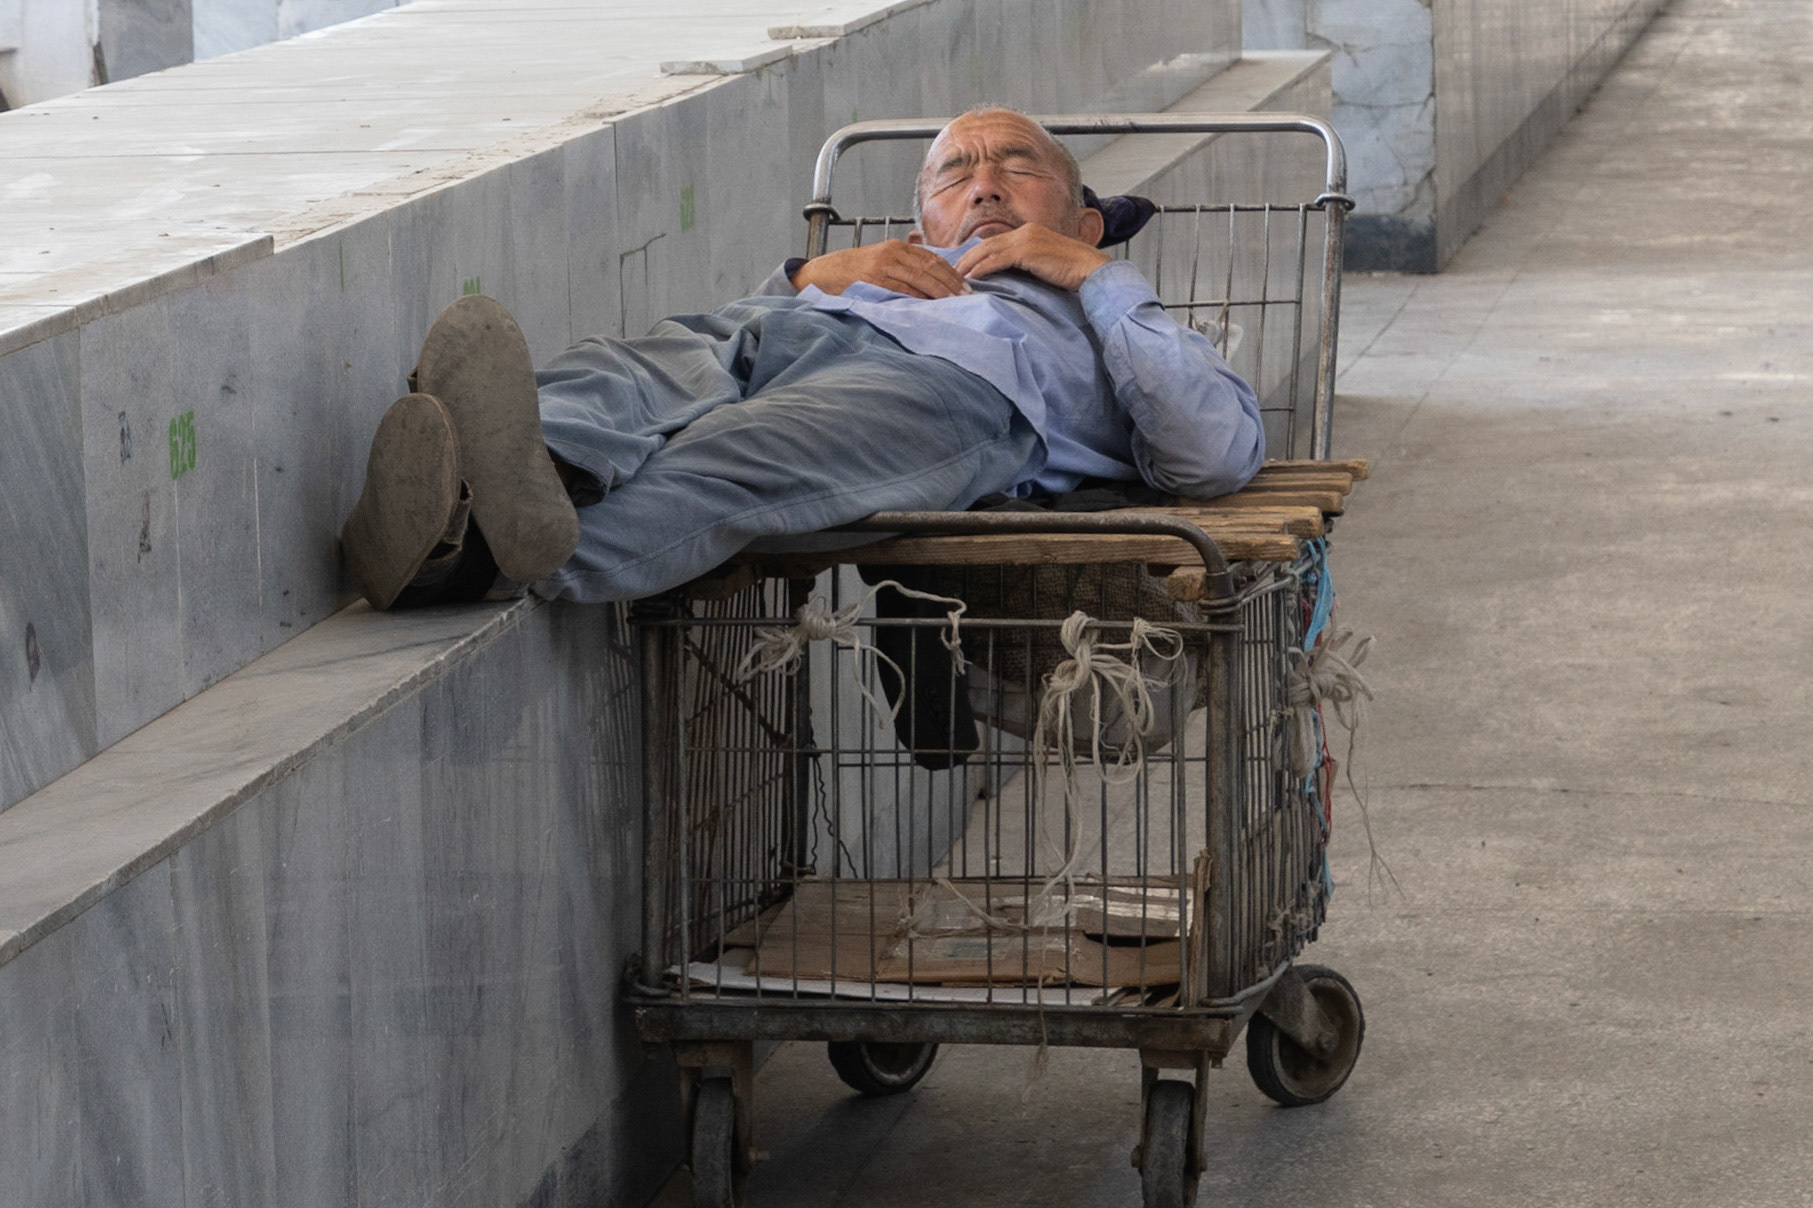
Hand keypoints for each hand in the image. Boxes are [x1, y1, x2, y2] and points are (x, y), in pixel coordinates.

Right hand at [791, 240, 970, 298]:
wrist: (822, 273)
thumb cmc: (853, 271)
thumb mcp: (880, 261)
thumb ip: (903, 267)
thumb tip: (931, 281)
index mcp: (896, 247)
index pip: (932, 258)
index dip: (951, 271)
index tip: (966, 284)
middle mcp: (892, 253)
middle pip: (929, 267)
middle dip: (950, 282)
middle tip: (967, 295)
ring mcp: (882, 266)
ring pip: (919, 277)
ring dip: (939, 290)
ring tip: (954, 301)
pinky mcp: (873, 280)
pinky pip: (901, 288)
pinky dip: (917, 296)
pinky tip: (930, 304)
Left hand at [953, 223, 1111, 290]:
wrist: (1092, 271)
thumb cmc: (1072, 273)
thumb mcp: (1044, 266)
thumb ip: (1026, 266)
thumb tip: (1009, 279)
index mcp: (1029, 232)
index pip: (995, 242)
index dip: (976, 254)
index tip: (962, 266)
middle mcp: (1025, 231)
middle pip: (986, 244)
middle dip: (966, 258)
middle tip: (950, 271)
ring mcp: (1026, 239)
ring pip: (988, 250)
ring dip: (969, 264)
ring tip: (955, 276)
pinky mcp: (1028, 251)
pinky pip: (998, 259)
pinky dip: (982, 268)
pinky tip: (971, 277)